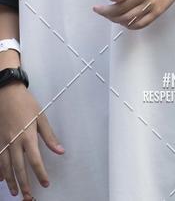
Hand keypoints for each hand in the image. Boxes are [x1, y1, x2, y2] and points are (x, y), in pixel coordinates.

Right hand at [0, 82, 63, 199]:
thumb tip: (60, 150)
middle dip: (24, 184)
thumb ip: (49, 136)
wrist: (6, 93)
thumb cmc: (25, 103)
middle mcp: (14, 142)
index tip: (45, 183)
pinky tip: (2, 179)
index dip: (40, 174)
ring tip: (15, 192)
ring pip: (6, 167)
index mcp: (27, 136)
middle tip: (28, 197)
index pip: (35, 160)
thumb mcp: (41, 117)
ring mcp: (3, 142)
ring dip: (11, 181)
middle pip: (19, 168)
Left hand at [93, 0, 174, 29]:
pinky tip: (123, 20)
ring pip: (127, 19)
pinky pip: (139, 24)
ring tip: (109, 15)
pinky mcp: (156, 13)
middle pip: (120, 10)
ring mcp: (150, 6)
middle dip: (105, 11)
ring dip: (114, 19)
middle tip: (98, 10)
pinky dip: (128, 25)